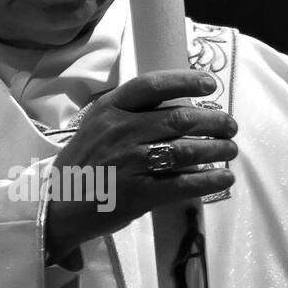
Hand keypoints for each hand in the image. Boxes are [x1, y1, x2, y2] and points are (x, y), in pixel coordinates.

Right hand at [44, 70, 237, 262]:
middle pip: (178, 118)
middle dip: (213, 121)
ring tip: (229, 150)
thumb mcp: (96, 128)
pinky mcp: (138, 194)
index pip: (152, 85)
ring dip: (216, 149)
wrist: (57, 206)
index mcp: (109, 110)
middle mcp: (120, 131)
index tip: (209, 85)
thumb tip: (180, 109)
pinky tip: (224, 178)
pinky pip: (182, 184)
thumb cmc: (83, 165)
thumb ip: (129, 115)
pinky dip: (208, 180)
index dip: (185, 81)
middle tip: (229, 126)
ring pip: (185, 150)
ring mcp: (129, 163)